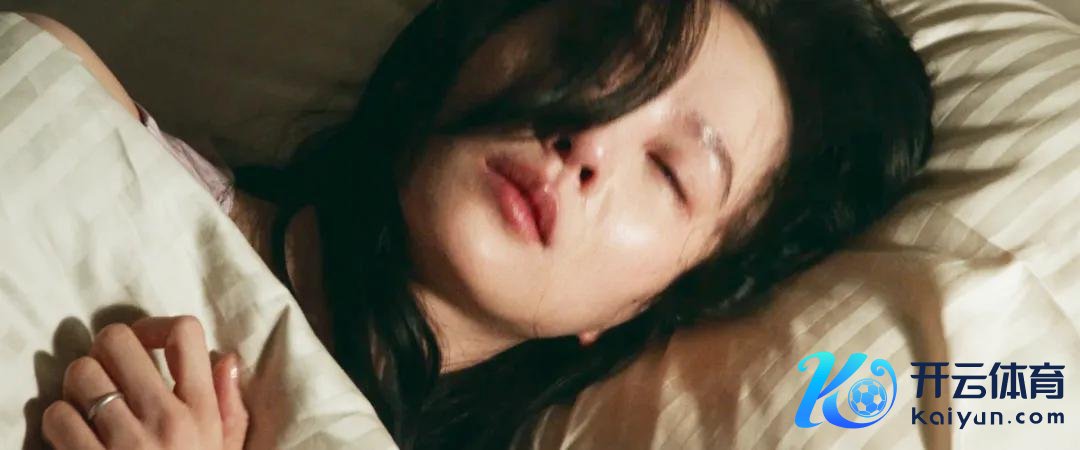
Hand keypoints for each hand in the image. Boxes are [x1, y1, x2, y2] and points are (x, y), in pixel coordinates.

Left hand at [41, 316, 248, 448]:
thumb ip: (229, 405)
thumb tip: (225, 358)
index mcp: (202, 410)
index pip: (184, 332)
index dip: (154, 326)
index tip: (146, 345)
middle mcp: (167, 418)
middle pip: (117, 340)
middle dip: (104, 353)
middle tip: (107, 374)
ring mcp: (126, 442)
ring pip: (80, 373)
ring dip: (77, 387)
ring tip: (88, 406)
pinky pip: (57, 415)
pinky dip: (58, 421)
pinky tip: (74, 436)